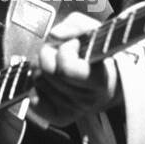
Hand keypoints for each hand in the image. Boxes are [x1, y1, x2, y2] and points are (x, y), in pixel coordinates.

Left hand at [31, 12, 120, 127]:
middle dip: (49, 54)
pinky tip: (50, 80)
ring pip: (39, 82)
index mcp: (100, 80)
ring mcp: (74, 111)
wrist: (109, 79)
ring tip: (57, 64)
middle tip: (60, 51)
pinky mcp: (61, 118)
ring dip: (42, 68)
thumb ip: (75, 26)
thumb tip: (55, 34)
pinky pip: (35, 101)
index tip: (74, 45)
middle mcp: (88, 99)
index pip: (67, 68)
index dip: (65, 51)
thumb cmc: (98, 53)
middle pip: (49, 72)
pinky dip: (36, 87)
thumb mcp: (93, 31)